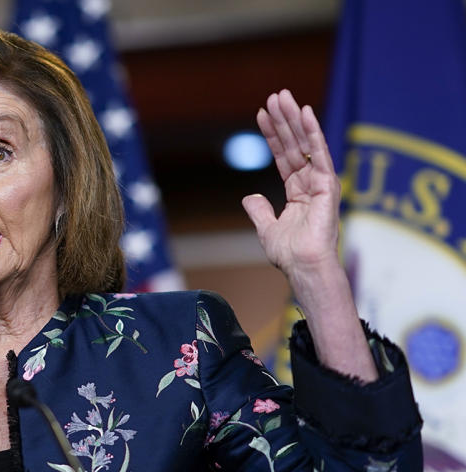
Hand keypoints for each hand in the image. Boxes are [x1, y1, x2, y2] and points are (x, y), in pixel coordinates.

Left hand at [242, 89, 340, 281]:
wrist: (302, 267)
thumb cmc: (290, 253)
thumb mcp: (267, 228)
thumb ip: (260, 210)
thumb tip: (251, 197)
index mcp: (298, 191)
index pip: (283, 155)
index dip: (273, 135)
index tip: (262, 114)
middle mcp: (310, 183)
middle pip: (294, 144)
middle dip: (283, 120)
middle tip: (275, 95)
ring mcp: (320, 182)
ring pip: (305, 143)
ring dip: (295, 119)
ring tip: (284, 97)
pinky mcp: (328, 184)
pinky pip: (319, 153)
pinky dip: (313, 132)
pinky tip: (305, 113)